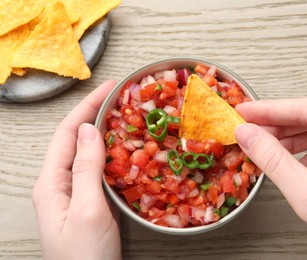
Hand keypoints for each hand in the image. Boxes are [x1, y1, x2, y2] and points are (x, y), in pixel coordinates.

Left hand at [32, 81, 121, 259]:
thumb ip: (86, 168)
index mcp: (52, 183)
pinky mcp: (90, 203)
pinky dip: (113, 153)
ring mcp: (75, 194)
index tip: (109, 87)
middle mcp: (60, 185)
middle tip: (120, 97)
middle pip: (75, 139)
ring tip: (124, 115)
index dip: (87, 106)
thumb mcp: (87, 210)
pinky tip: (126, 149)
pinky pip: (99, 169)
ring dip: (105, 131)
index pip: (67, 133)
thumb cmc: (84, 258)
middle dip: (96, 113)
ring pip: (89, 153)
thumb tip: (87, 130)